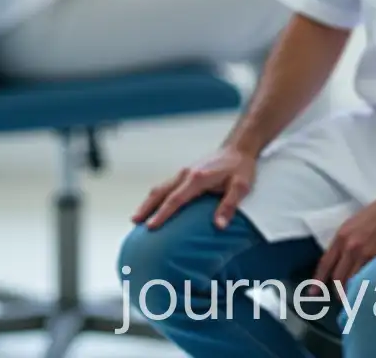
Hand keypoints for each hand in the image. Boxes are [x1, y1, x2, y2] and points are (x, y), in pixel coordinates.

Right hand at [131, 146, 256, 229]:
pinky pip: (167, 186)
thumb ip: (229, 205)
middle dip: (146, 208)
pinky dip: (156, 197)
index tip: (150, 227)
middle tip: (134, 223)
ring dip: (148, 202)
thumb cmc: (241, 168)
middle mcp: (186, 173)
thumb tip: (219, 226)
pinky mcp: (185, 173)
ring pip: (161, 188)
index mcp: (198, 178)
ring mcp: (184, 172)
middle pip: (160, 191)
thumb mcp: (241, 187)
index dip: (162, 214)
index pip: (175, 199)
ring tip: (137, 218)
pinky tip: (153, 208)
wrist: (239, 148)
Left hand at [312, 178, 375, 290]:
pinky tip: (367, 290)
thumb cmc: (374, 215)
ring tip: (353, 299)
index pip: (325, 263)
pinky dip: (366, 286)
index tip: (313, 292)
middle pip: (338, 277)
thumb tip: (339, 262)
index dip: (318, 280)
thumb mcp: (351, 225)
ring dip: (351, 293)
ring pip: (352, 281)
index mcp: (341, 236)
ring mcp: (364, 253)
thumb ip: (344, 243)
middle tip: (339, 299)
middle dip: (337, 291)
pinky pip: (369, 278)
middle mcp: (349, 246)